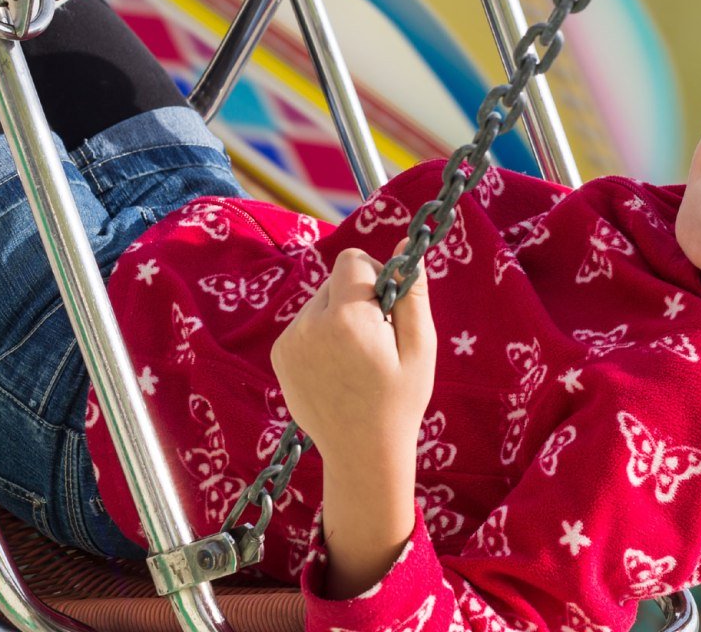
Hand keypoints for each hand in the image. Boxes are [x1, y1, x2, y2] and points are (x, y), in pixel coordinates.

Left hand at [270, 245, 436, 466]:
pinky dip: (321, 334)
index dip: (375, 275)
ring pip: (319, 301)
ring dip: (338, 316)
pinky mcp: (280, 354)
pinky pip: (305, 323)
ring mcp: (289, 341)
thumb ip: (411, 294)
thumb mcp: (421, 348)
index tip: (387, 307)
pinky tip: (337, 367)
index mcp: (346, 319)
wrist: (361, 452)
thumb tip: (404, 248)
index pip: (352, 260)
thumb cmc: (399, 400)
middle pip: (335, 279)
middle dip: (357, 297)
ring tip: (355, 358)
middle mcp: (309, 324)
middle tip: (375, 339)